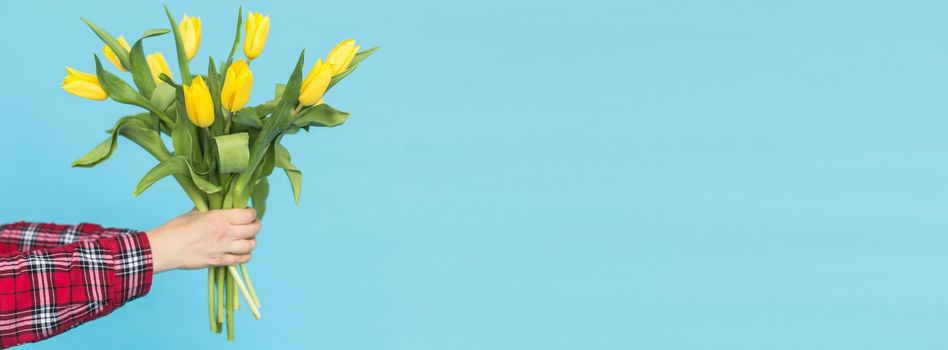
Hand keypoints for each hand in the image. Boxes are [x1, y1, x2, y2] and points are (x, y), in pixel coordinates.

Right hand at [146, 209, 260, 272]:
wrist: (165, 249)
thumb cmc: (176, 229)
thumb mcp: (195, 213)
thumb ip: (211, 209)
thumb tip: (220, 205)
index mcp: (219, 218)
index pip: (248, 215)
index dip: (252, 213)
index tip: (249, 213)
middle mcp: (224, 233)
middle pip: (253, 230)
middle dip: (256, 226)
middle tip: (252, 225)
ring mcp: (223, 248)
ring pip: (250, 246)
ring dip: (252, 242)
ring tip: (247, 239)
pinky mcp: (219, 261)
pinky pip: (241, 260)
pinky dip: (245, 256)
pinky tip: (242, 252)